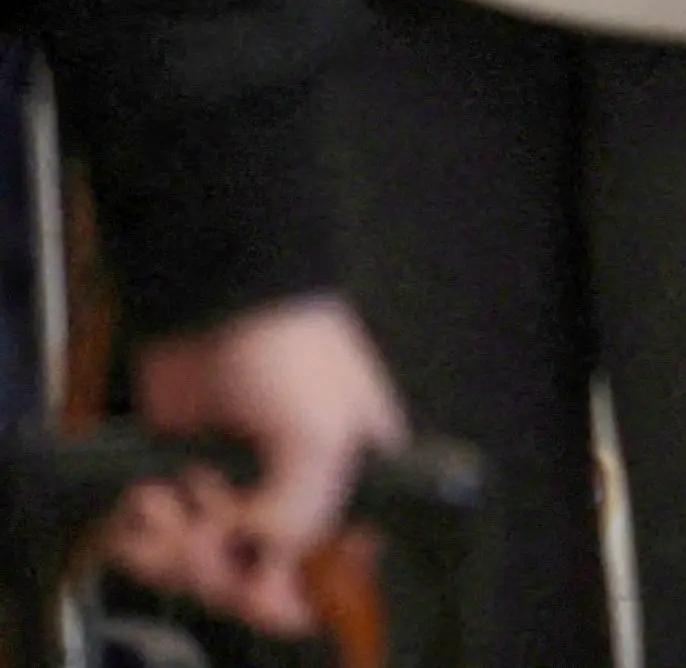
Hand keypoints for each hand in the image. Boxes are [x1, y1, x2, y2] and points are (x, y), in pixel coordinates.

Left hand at [106, 299, 406, 635]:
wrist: (221, 298)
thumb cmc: (293, 353)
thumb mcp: (321, 435)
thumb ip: (305, 512)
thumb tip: (264, 557)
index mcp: (347, 489)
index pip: (326, 568)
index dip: (288, 587)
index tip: (259, 581)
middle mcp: (288, 499)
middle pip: (250, 577)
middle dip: (216, 563)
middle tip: (199, 528)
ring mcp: (229, 492)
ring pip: (195, 564)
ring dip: (172, 545)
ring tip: (166, 500)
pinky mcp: (176, 481)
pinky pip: (152, 540)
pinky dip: (139, 532)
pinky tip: (146, 497)